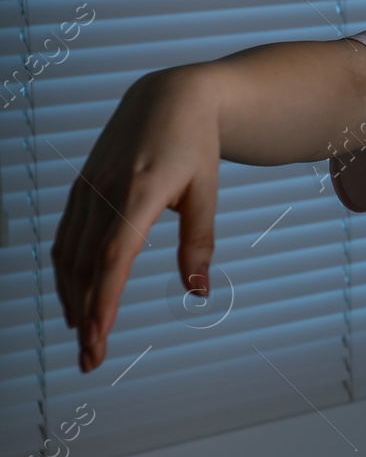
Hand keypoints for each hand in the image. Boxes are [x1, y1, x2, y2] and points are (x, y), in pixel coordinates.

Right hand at [52, 68, 220, 373]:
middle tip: (90, 360)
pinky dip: (67, 273)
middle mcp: (105, 191)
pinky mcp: (80, 188)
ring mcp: (87, 188)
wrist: (171, 96)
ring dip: (72, 300)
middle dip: (84, 316)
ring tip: (84, 339)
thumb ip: (199, 241)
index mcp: (140, 192)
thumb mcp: (207, 191)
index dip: (102, 301)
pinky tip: (75, 299)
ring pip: (68, 255)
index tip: (99, 339)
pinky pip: (66, 237)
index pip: (113, 258)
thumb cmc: (196, 145)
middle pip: (84, 265)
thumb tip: (197, 291)